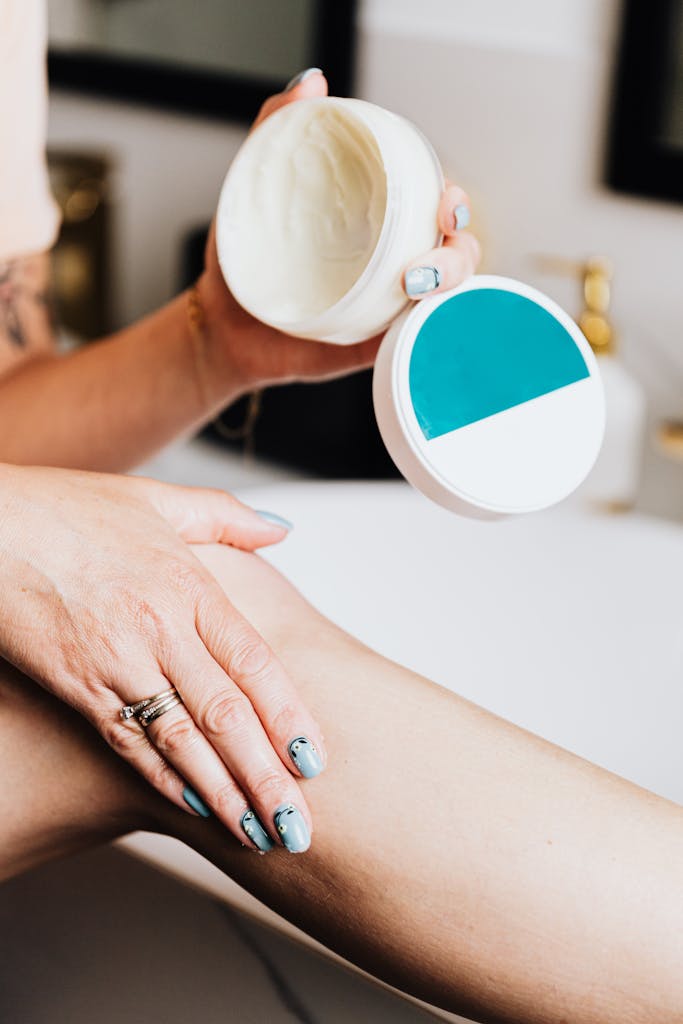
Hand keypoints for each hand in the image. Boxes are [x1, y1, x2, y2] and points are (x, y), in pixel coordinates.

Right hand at [0, 464, 324, 849]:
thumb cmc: (68, 509)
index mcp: (189, 586)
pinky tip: (195, 809)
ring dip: (223, 794)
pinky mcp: (77, 685)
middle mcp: (159, 630)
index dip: (288, 715)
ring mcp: (116, 662)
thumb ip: (227, 516)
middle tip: (299, 828)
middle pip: (224, 714)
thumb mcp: (158, 499)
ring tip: (259, 836)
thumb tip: (281, 528)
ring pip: (181, 740)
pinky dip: (163, 778)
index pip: (253, 662)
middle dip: (265, 777)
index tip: (315, 760)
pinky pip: (127, 741)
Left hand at [197, 70, 480, 396]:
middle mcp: (391, 267)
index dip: (454, 203)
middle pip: (454, 256)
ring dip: (449, 288)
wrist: (218, 324)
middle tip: (435, 243)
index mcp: (378, 227)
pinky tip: (414, 322)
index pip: (434, 210)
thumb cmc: (242, 258)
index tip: (444, 200)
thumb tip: (311, 84)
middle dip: (462, 248)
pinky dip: (423, 334)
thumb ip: (275, 129)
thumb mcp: (251, 186)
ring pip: (443, 301)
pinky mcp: (369, 351)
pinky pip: (411, 345)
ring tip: (418, 282)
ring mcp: (384, 311)